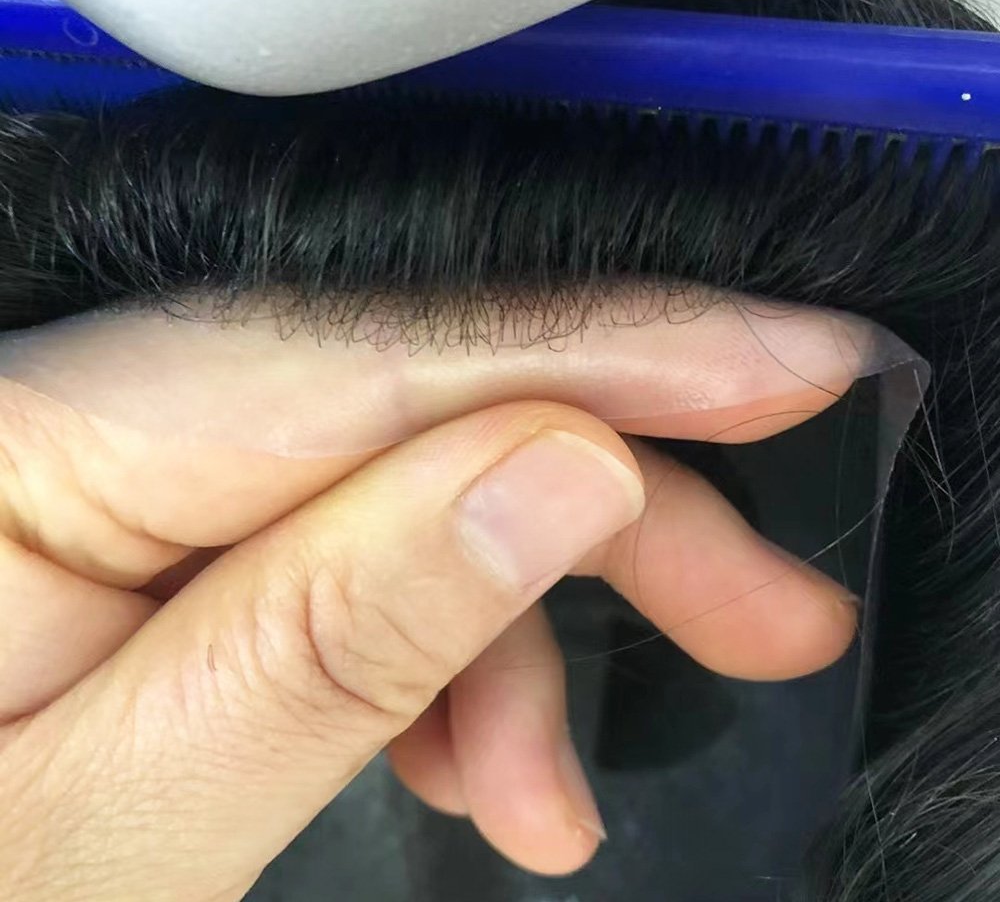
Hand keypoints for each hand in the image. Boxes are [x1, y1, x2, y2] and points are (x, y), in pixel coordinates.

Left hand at [0, 298, 862, 899]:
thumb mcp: (124, 833)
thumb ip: (333, 640)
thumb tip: (569, 472)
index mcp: (31, 445)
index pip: (368, 344)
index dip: (604, 342)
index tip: (788, 359)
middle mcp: (88, 421)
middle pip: (414, 399)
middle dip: (607, 504)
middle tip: (767, 610)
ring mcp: (138, 477)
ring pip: (407, 485)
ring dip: (518, 630)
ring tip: (548, 793)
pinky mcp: (184, 539)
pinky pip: (357, 548)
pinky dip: (442, 654)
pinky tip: (463, 762)